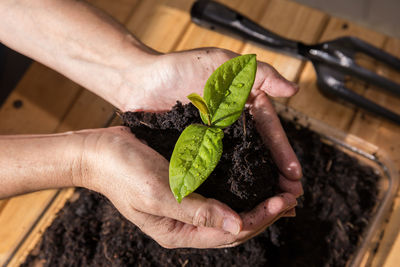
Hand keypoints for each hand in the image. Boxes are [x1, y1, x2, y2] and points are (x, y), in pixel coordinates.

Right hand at [79, 127, 298, 247]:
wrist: (100, 151)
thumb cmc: (122, 172)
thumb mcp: (157, 194)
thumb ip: (196, 212)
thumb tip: (238, 225)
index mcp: (178, 230)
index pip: (229, 233)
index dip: (260, 219)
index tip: (284, 202)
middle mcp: (186, 222)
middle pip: (235, 225)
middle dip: (266, 213)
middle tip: (293, 197)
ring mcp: (186, 204)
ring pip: (231, 209)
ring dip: (258, 200)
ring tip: (283, 190)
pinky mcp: (186, 185)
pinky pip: (220, 191)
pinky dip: (241, 186)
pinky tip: (254, 176)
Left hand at [119, 48, 302, 200]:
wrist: (139, 81)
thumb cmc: (179, 67)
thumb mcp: (222, 64)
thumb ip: (258, 73)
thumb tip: (293, 89)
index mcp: (242, 104)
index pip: (269, 130)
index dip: (282, 151)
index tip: (294, 173)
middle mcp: (231, 124)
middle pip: (259, 152)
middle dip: (276, 174)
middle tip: (290, 196)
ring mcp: (214, 139)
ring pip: (240, 163)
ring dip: (256, 182)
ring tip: (271, 203)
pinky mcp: (195, 150)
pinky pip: (215, 168)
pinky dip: (229, 182)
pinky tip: (238, 198)